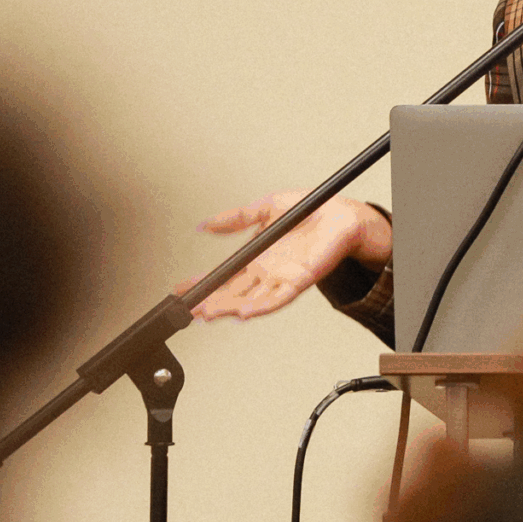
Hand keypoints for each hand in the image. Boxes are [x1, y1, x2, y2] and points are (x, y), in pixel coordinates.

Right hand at [182, 192, 390, 320]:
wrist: (340, 214)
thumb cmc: (309, 210)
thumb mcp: (264, 208)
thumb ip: (236, 218)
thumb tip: (206, 224)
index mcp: (257, 257)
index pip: (224, 275)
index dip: (203, 282)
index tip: (182, 288)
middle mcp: (267, 272)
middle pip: (232, 293)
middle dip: (209, 302)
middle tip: (189, 308)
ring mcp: (282, 279)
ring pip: (250, 300)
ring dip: (228, 308)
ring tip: (209, 314)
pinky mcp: (299, 281)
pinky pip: (278, 298)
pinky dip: (260, 307)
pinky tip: (244, 313)